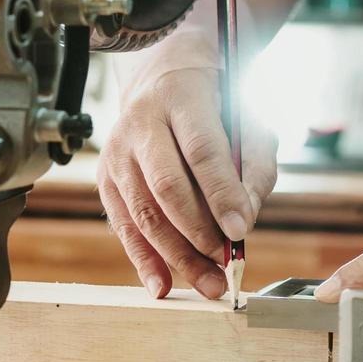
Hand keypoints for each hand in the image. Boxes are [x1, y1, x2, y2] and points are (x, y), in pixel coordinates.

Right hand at [98, 68, 277, 298]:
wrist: (161, 75)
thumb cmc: (216, 102)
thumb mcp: (248, 116)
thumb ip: (256, 164)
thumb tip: (245, 217)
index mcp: (180, 96)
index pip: (201, 150)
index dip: (221, 193)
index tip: (241, 230)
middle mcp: (140, 123)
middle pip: (166, 186)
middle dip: (198, 231)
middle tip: (226, 261)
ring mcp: (116, 151)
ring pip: (143, 212)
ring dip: (176, 254)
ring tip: (208, 282)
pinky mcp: (106, 178)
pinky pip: (124, 225)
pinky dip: (143, 259)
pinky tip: (162, 286)